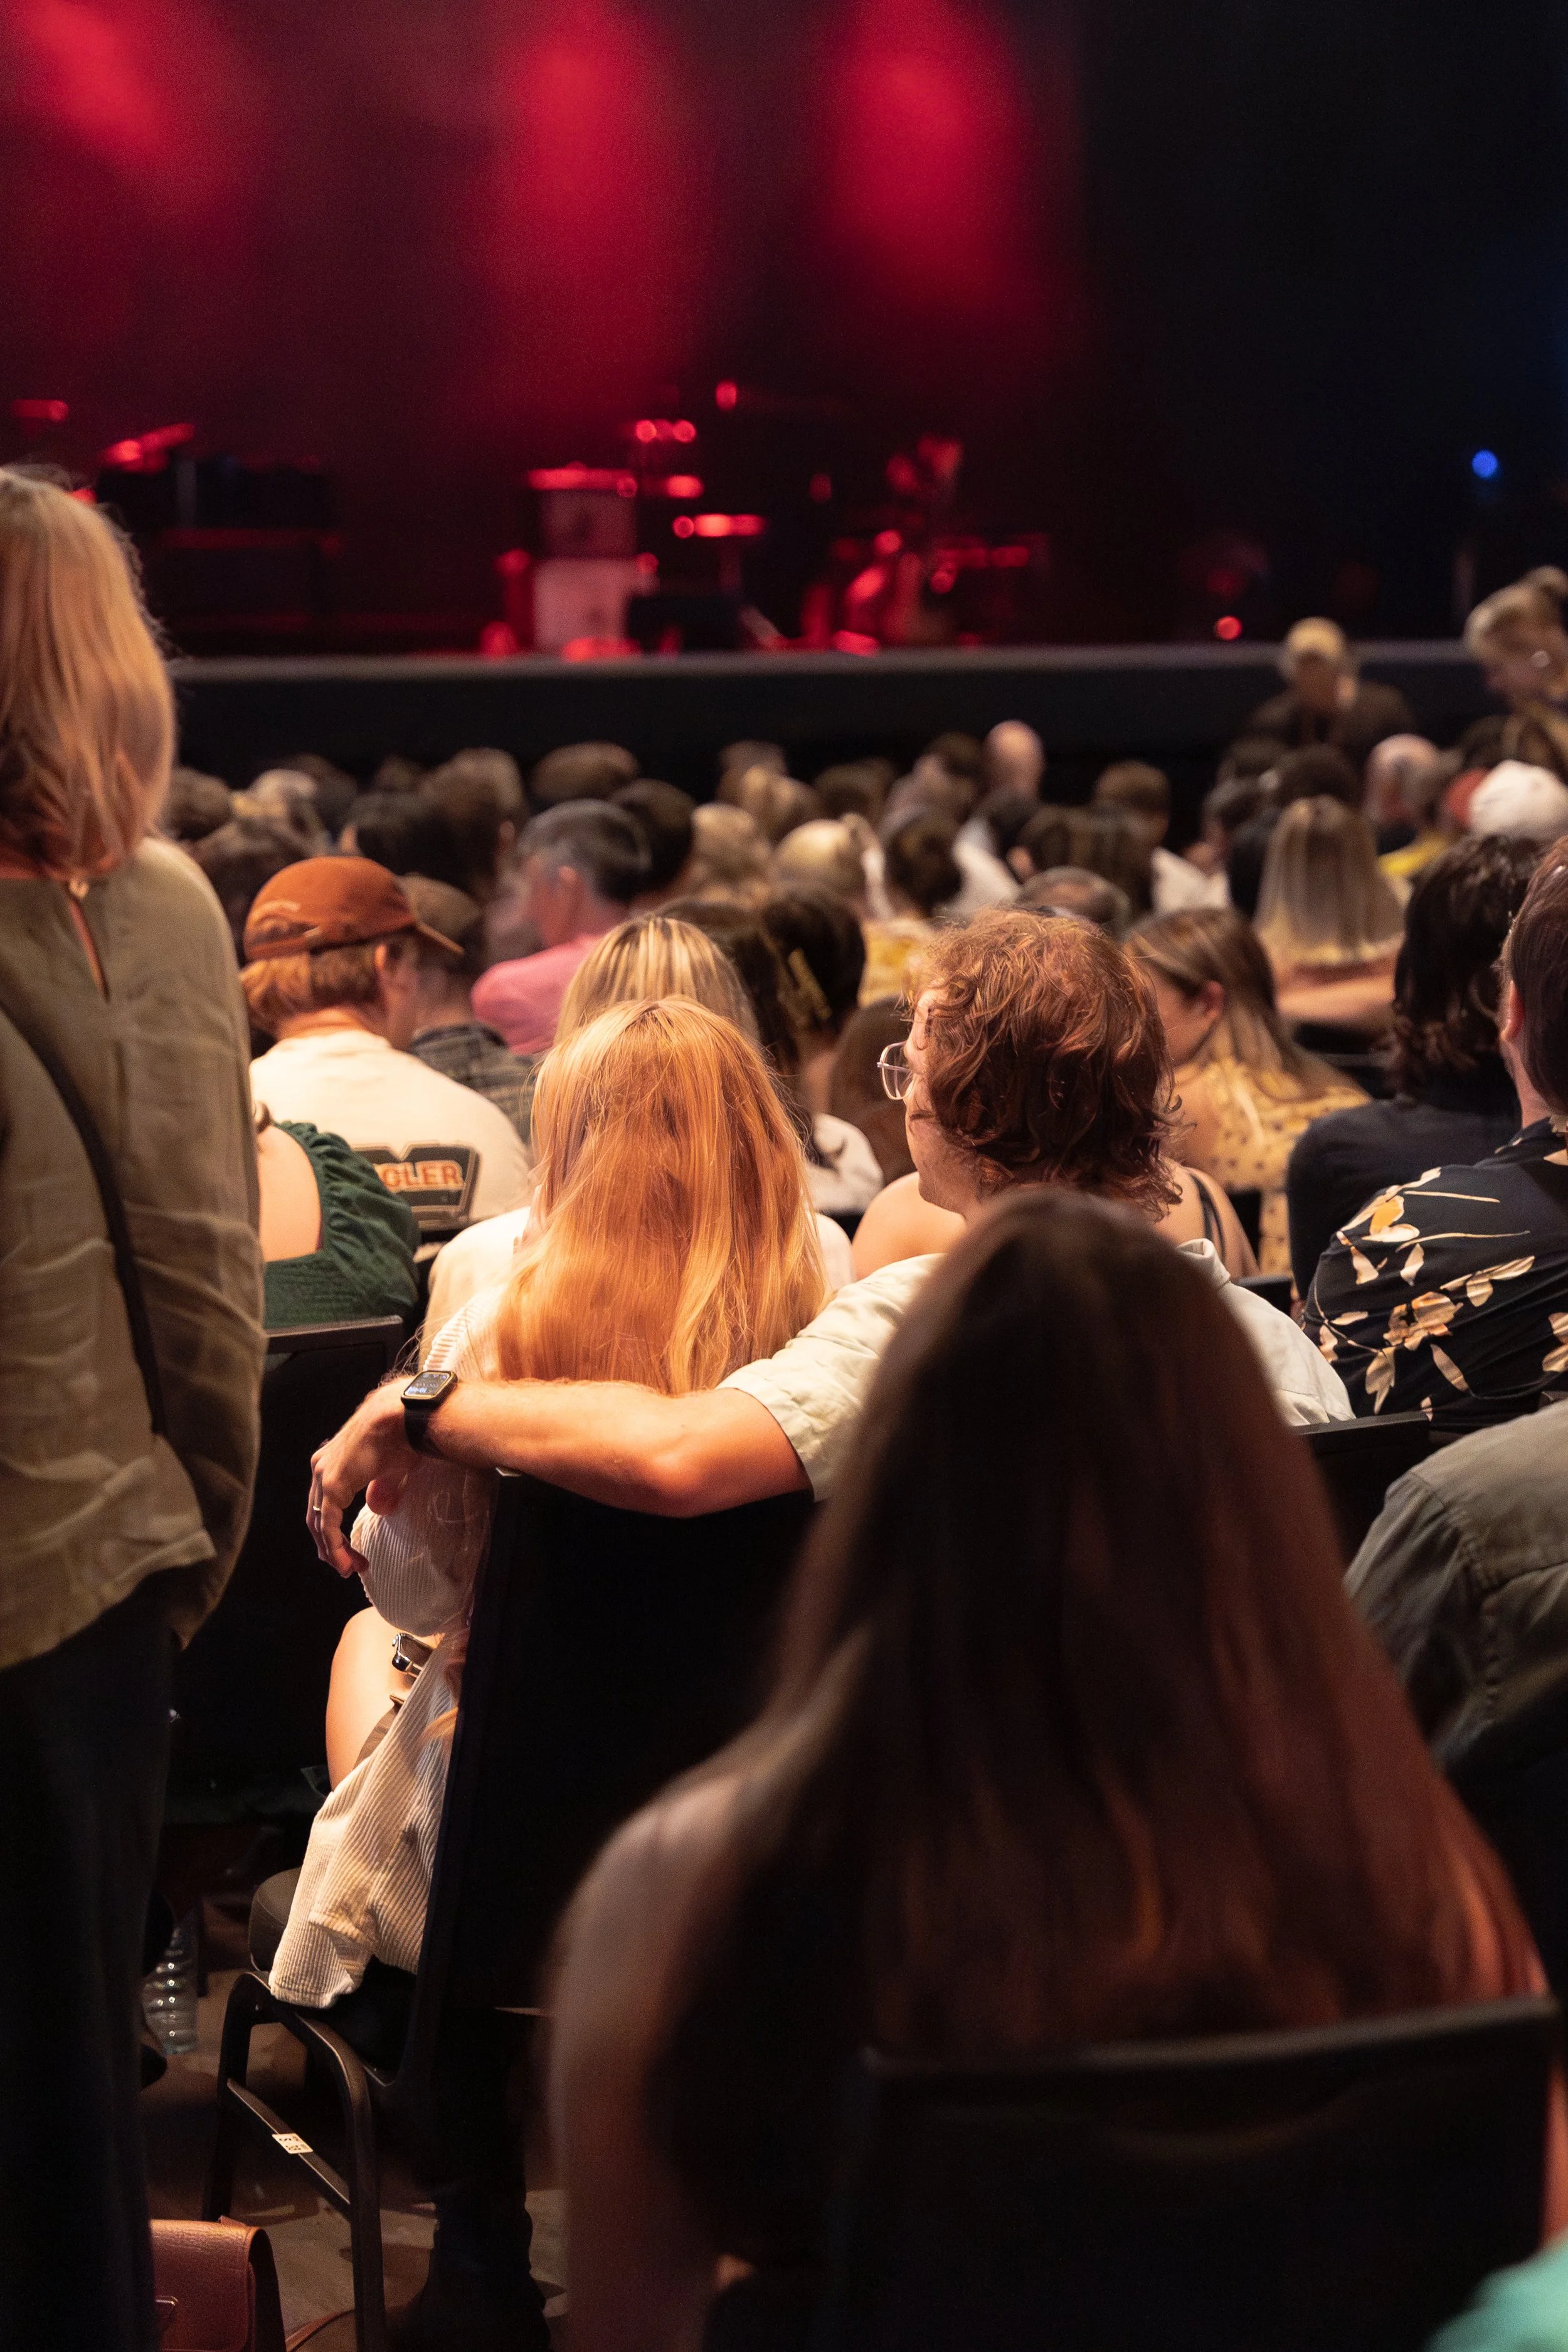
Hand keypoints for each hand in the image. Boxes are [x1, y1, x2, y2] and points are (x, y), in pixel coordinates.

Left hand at [308, 1381, 415, 1574]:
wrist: (401, 1415)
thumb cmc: (401, 1435)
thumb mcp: (390, 1469)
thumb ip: (381, 1489)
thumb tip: (379, 1509)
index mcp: (331, 1463)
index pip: (325, 1505)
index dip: (334, 1532)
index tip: (350, 1552)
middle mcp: (321, 1467)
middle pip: (317, 1517)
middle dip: (331, 1546)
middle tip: (348, 1566)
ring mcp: (323, 1475)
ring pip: (320, 1524)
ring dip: (333, 1551)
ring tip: (349, 1568)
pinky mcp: (332, 1484)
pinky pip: (328, 1524)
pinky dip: (334, 1546)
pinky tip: (344, 1562)